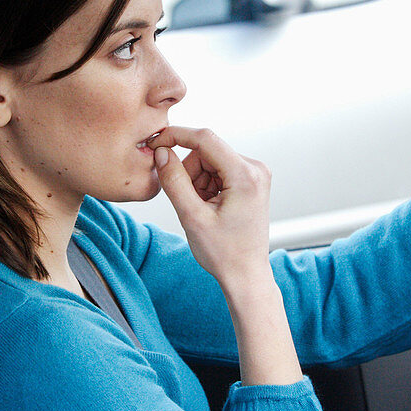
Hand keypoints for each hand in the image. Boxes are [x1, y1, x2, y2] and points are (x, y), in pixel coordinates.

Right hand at [148, 127, 271, 285]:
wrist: (245, 274)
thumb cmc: (224, 253)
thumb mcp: (192, 217)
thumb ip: (174, 181)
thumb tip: (161, 152)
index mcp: (246, 175)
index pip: (205, 138)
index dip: (176, 136)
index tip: (155, 143)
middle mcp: (255, 168)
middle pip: (206, 151)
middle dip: (189, 171)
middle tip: (189, 202)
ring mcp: (255, 174)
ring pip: (210, 160)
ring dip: (196, 181)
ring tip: (201, 209)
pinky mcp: (250, 180)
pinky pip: (218, 169)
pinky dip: (206, 185)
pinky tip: (209, 207)